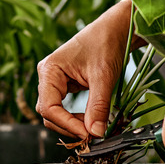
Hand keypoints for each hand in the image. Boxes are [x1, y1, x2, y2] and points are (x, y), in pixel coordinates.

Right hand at [36, 2, 130, 137]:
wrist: (116, 29)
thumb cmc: (107, 43)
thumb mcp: (104, 77)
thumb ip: (98, 106)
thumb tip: (96, 133)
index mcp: (49, 71)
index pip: (49, 108)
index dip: (67, 124)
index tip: (87, 134)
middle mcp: (48, 77)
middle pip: (49, 114)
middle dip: (69, 126)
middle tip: (93, 134)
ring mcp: (56, 82)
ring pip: (56, 113)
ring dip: (73, 124)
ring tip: (94, 127)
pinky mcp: (66, 85)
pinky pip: (65, 108)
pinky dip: (77, 118)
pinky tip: (92, 119)